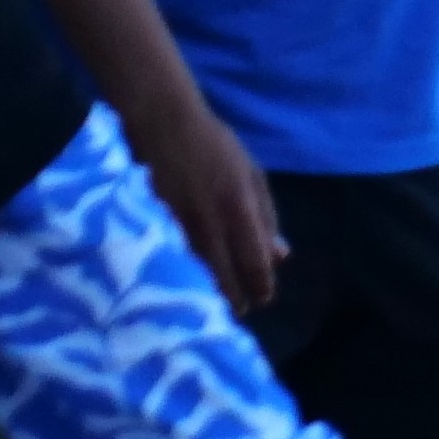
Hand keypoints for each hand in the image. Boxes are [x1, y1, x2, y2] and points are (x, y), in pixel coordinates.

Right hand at [134, 94, 284, 314]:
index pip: (254, 259)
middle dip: (235, 297)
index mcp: (240, 206)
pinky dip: (190, 275)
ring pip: (200, 271)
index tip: (264, 300)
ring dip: (212, 291)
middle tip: (242, 312)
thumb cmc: (217, 148)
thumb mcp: (252, 176)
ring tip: (221, 306)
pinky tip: (194, 285)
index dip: (260, 284)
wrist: (166, 125)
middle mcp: (211, 220)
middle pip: (225, 273)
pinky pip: (178, 259)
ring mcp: (181, 224)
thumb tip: (281, 256)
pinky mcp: (157, 224)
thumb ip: (267, 216)